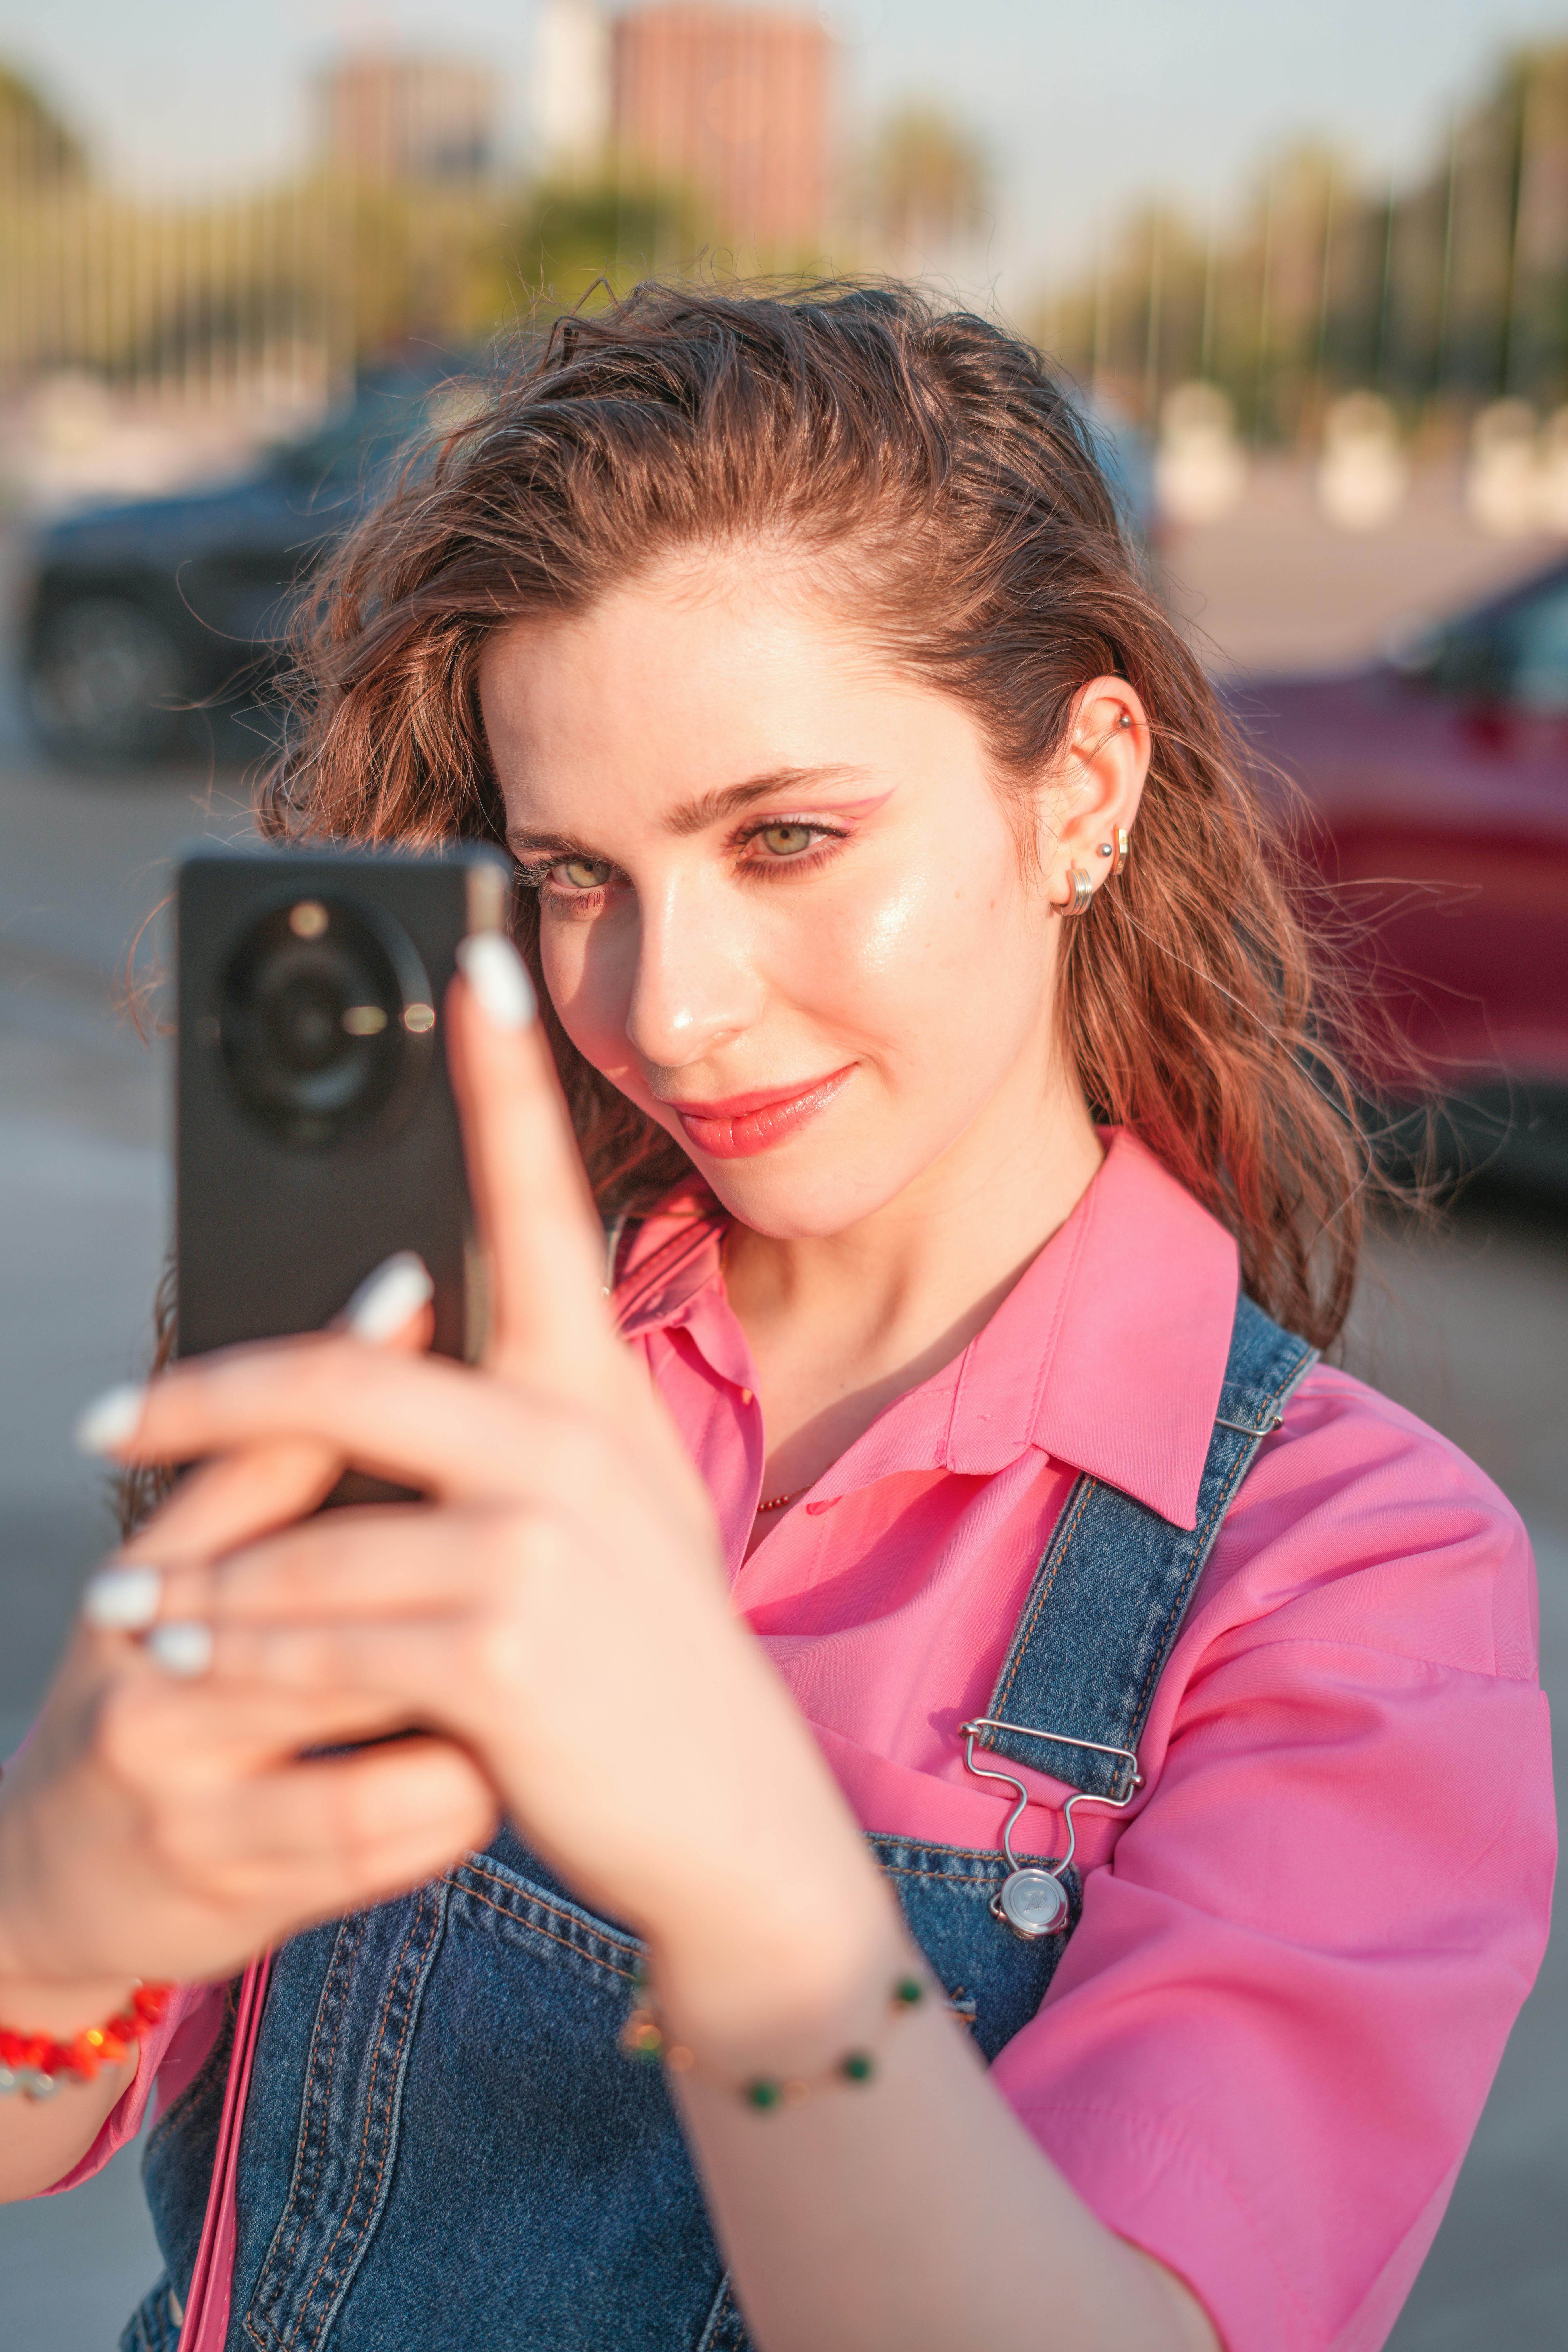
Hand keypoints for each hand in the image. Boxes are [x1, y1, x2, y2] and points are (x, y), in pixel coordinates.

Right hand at [0, 1267, 498, 2027]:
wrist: (59, 1884)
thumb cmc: (159, 1701)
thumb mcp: (181, 1588)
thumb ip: (268, 1483)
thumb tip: (388, 1325)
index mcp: (147, 1578)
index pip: (250, 1455)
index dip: (333, 1369)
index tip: (414, 1282)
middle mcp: (148, 1668)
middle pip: (321, 1577)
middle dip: (442, 1558)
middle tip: (535, 1535)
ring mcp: (184, 1783)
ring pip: (374, 1704)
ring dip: (466, 1687)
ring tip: (522, 1666)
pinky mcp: (232, 1879)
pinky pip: (390, 1822)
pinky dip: (455, 1792)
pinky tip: (482, 1770)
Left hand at [77, 939, 888, 2046]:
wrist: (732, 1822)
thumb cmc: (653, 1662)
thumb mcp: (614, 1513)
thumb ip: (521, 1430)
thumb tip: (405, 1358)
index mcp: (594, 1390)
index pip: (540, 1203)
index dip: (504, 1077)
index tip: (472, 960)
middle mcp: (568, 1442)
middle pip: (344, 1371)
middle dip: (202, 1401)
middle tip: (110, 1425)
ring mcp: (535, 1544)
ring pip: (303, 1538)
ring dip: (197, 1582)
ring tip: (132, 1614)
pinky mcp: (498, 1649)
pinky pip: (315, 1641)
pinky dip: (237, 1661)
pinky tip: (189, 1671)